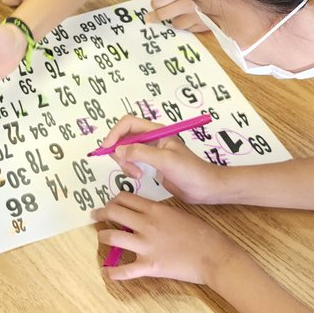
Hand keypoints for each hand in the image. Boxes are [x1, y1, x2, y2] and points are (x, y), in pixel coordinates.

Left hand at [92, 192, 240, 283]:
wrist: (214, 255)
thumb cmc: (202, 233)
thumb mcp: (180, 213)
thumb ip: (160, 212)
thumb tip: (147, 212)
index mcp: (155, 209)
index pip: (125, 198)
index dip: (113, 200)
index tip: (110, 204)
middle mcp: (146, 224)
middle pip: (113, 212)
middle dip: (101, 214)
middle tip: (96, 216)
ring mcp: (146, 246)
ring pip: (112, 237)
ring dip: (102, 236)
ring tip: (100, 237)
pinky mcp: (149, 266)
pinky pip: (124, 270)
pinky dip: (112, 272)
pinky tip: (106, 272)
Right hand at [100, 115, 223, 203]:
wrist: (205, 188)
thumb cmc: (190, 171)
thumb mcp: (164, 160)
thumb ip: (140, 152)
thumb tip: (118, 149)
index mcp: (157, 131)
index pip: (128, 123)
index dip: (115, 133)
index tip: (108, 149)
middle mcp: (152, 139)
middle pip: (124, 137)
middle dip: (120, 152)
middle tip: (127, 167)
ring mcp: (151, 152)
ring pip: (126, 151)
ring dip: (125, 163)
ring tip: (136, 175)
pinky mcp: (151, 164)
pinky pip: (132, 162)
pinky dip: (130, 168)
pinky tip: (139, 177)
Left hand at [149, 0, 205, 31]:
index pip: (157, 1)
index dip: (155, 3)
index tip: (155, 4)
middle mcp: (188, 4)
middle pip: (162, 15)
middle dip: (156, 16)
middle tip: (151, 17)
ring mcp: (197, 16)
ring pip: (176, 24)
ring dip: (177, 20)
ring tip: (181, 13)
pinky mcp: (205, 25)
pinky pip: (190, 29)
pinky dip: (190, 25)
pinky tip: (193, 17)